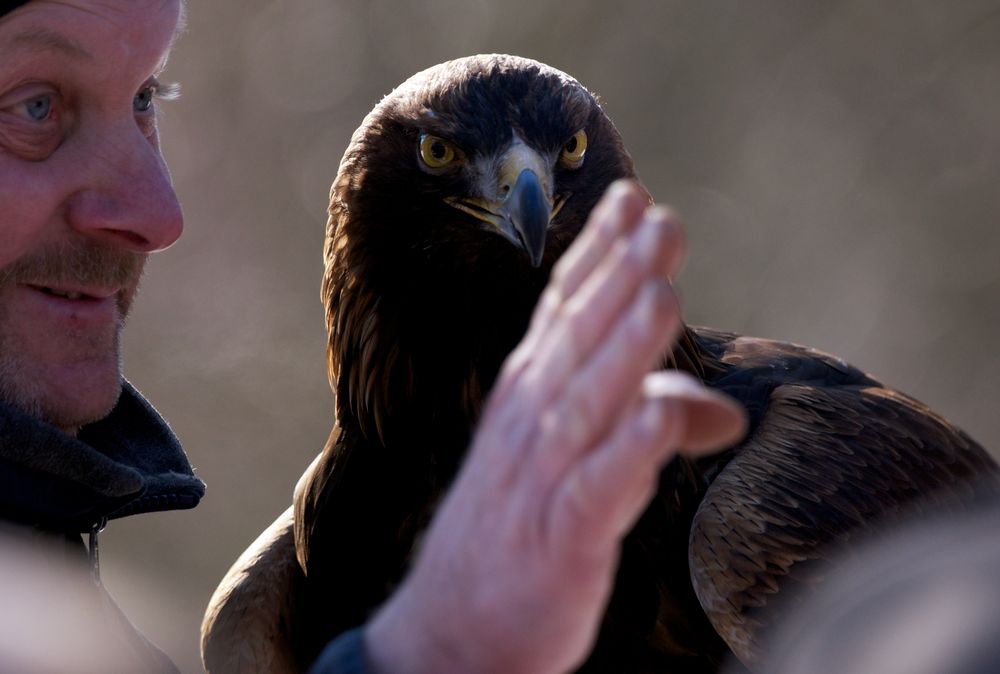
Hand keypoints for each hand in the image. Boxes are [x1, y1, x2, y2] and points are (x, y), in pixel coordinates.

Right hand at [364, 181, 746, 673]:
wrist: (451, 629)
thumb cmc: (519, 529)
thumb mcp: (576, 462)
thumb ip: (646, 424)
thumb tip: (726, 414)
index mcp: (530, 397)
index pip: (564, 312)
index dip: (598, 255)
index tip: (631, 198)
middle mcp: (533, 425)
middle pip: (578, 340)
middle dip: (619, 275)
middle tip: (657, 217)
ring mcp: (542, 480)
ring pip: (586, 401)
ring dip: (622, 346)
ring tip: (660, 290)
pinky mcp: (559, 541)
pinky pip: (595, 491)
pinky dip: (625, 451)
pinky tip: (656, 415)